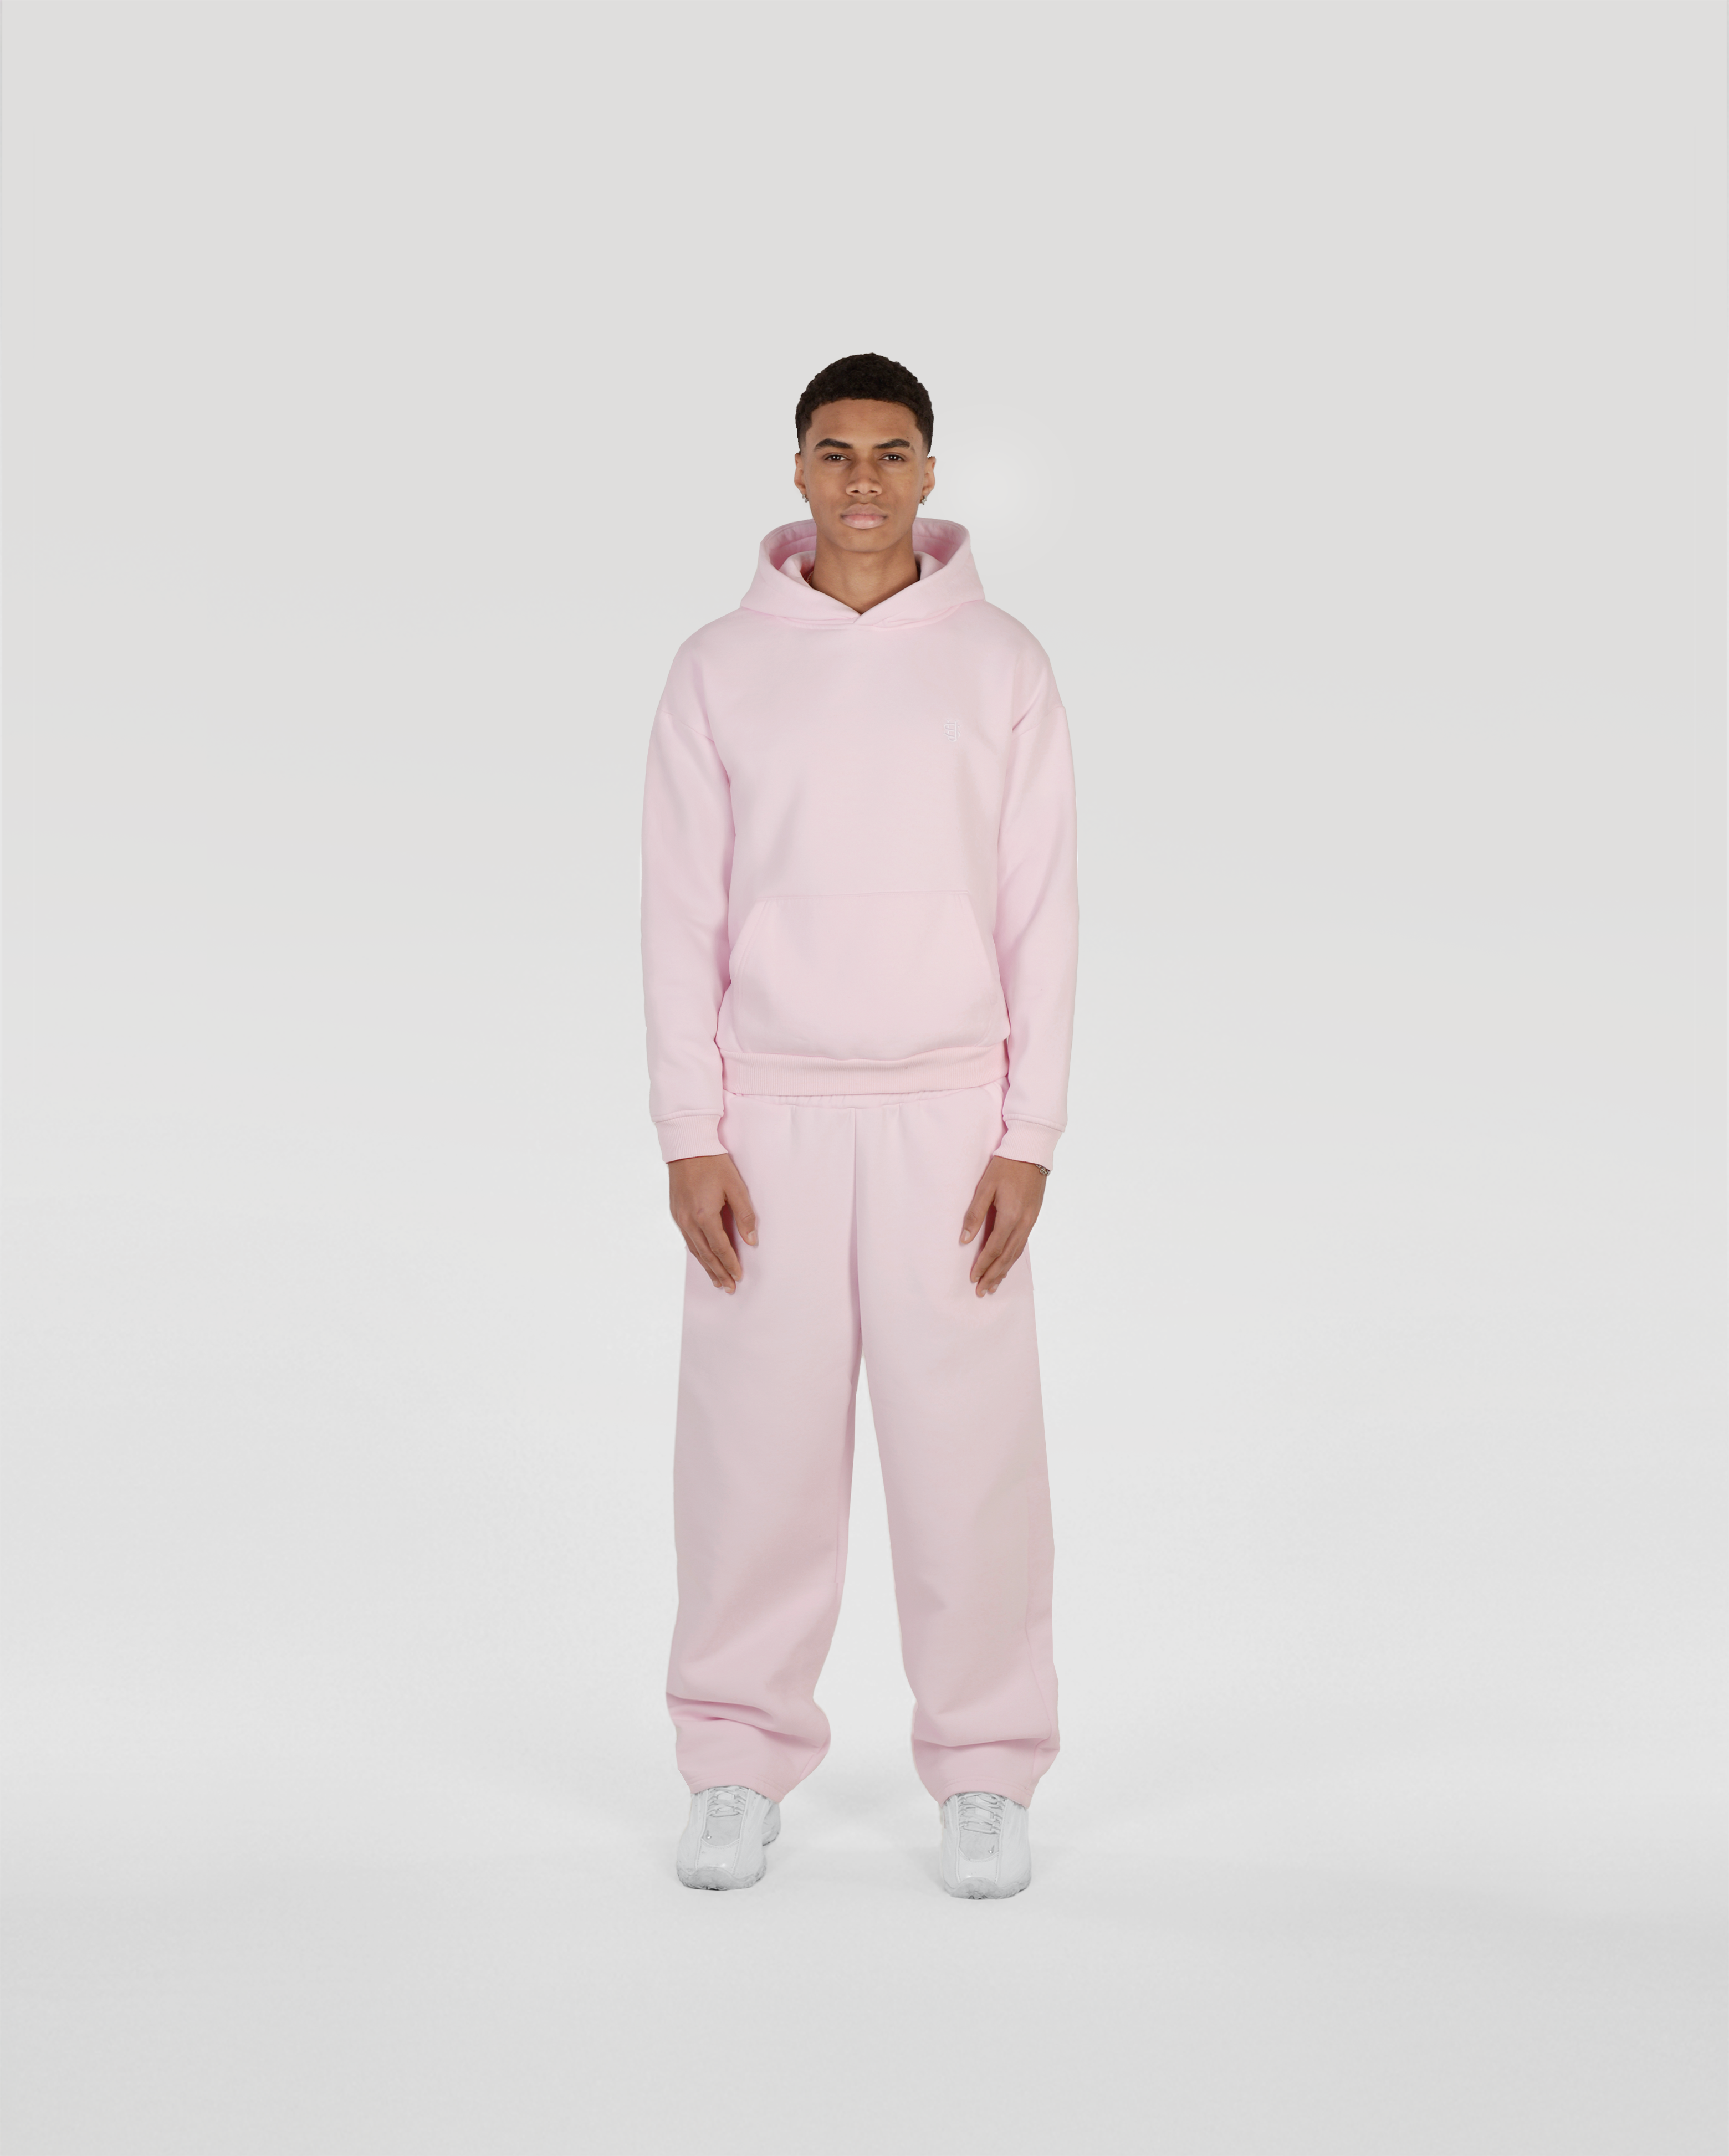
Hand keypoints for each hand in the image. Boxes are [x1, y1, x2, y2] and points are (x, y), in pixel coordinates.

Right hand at [668, 1153, 757, 1293]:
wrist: (687, 1146)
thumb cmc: (713, 1163)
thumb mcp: (735, 1186)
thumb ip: (744, 1215)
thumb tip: (751, 1241)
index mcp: (705, 1215)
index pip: (720, 1248)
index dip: (731, 1264)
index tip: (739, 1276)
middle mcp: (689, 1221)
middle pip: (706, 1254)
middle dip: (719, 1273)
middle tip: (729, 1288)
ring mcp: (680, 1218)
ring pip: (695, 1250)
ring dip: (707, 1267)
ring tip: (717, 1281)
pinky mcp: (676, 1213)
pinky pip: (687, 1240)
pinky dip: (697, 1253)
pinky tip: (702, 1259)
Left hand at [959, 1157, 1046, 1296]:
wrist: (1031, 1150)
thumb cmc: (1005, 1166)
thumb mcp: (985, 1187)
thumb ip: (974, 1213)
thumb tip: (965, 1239)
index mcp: (1010, 1215)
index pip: (994, 1248)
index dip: (983, 1264)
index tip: (973, 1278)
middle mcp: (1024, 1222)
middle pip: (1007, 1256)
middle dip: (994, 1275)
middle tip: (982, 1291)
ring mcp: (1031, 1220)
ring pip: (1017, 1252)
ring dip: (1004, 1270)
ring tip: (994, 1285)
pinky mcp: (1034, 1216)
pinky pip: (1023, 1243)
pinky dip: (1013, 1257)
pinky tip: (1007, 1263)